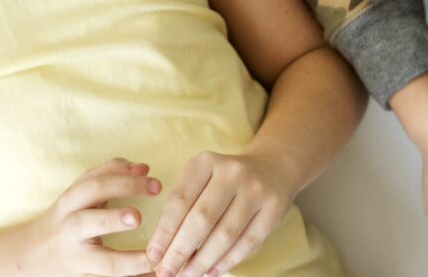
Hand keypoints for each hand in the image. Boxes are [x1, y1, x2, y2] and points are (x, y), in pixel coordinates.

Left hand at [17, 159, 160, 276]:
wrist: (33, 251)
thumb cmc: (72, 270)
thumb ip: (128, 273)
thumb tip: (162, 275)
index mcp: (78, 260)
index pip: (108, 263)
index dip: (134, 262)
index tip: (158, 260)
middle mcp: (70, 233)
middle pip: (88, 222)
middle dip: (112, 218)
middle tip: (137, 216)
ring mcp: (67, 208)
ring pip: (87, 189)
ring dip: (120, 181)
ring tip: (152, 181)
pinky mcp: (70, 190)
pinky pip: (90, 174)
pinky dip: (114, 167)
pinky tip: (139, 168)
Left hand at [149, 150, 291, 276]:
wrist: (270, 169)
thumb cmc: (223, 180)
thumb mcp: (200, 179)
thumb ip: (182, 207)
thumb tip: (163, 248)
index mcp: (205, 162)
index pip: (179, 201)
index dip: (164, 231)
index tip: (153, 255)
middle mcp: (231, 173)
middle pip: (201, 219)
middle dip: (181, 250)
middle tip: (167, 272)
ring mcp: (255, 190)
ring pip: (225, 234)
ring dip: (203, 260)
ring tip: (187, 276)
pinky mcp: (274, 209)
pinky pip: (248, 242)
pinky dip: (228, 260)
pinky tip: (212, 272)